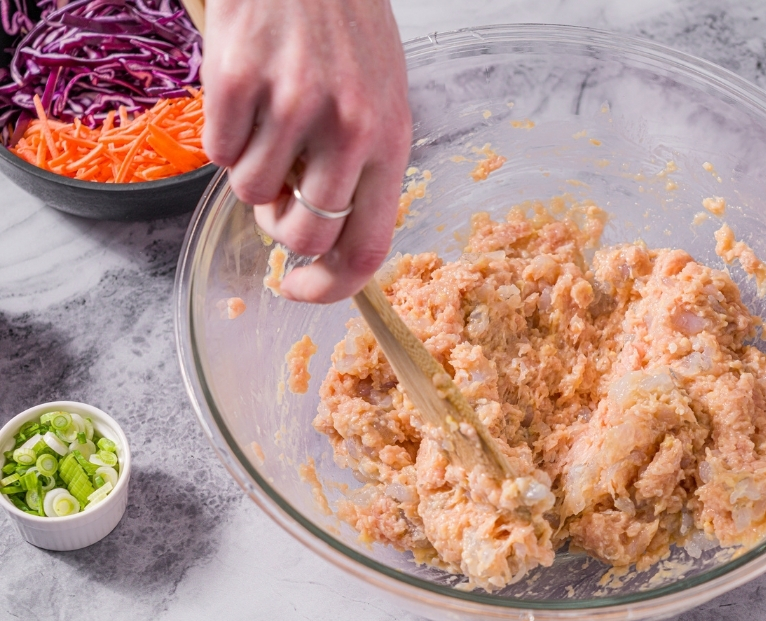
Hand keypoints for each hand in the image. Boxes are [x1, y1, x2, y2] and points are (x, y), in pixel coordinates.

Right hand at [201, 0, 410, 303]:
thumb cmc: (341, 25)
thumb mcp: (376, 98)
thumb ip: (360, 168)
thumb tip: (326, 241)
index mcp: (389, 141)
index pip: (366, 248)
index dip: (329, 288)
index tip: (299, 290)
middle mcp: (348, 128)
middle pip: (302, 237)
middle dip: (278, 228)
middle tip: (276, 189)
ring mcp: (293, 103)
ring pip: (252, 195)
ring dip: (248, 171)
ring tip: (263, 122)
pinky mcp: (241, 79)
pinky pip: (218, 151)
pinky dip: (222, 133)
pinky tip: (242, 93)